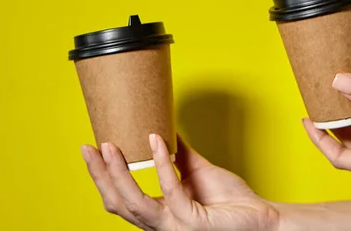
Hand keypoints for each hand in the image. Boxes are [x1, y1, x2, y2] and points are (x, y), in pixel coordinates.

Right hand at [80, 135, 278, 230]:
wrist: (260, 215)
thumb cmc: (231, 199)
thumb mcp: (197, 171)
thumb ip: (178, 156)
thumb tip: (163, 130)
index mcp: (159, 213)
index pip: (120, 199)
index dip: (102, 177)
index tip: (91, 150)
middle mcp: (162, 224)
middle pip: (118, 204)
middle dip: (100, 175)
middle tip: (89, 147)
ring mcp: (176, 226)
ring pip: (135, 203)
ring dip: (119, 173)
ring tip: (110, 145)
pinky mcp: (193, 223)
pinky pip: (170, 191)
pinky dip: (160, 165)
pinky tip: (156, 141)